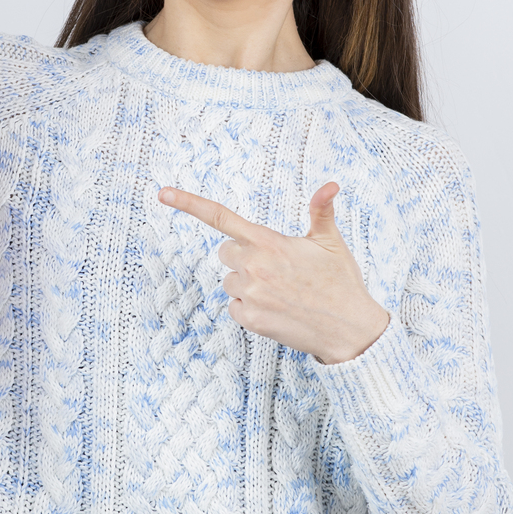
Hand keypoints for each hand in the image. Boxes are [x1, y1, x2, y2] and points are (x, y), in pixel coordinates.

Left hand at [159, 181, 391, 365]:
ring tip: (282, 291)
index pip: (221, 217)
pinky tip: (276, 309)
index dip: (189, 203)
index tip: (163, 193)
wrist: (349, 329)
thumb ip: (321, 211)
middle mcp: (253, 266)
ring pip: (231, 281)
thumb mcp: (331, 242)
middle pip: (226, 253)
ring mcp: (249, 295)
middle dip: (244, 256)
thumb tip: (330, 184)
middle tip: (277, 267)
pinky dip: (249, 307)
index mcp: (268, 242)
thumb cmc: (341, 282)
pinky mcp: (250, 320)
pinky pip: (234, 307)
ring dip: (248, 284)